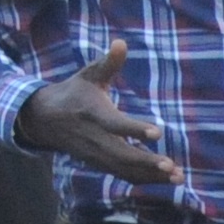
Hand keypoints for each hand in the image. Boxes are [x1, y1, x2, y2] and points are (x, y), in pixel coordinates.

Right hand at [17, 40, 177, 184]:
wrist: (45, 119)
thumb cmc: (74, 93)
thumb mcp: (89, 75)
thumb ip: (108, 63)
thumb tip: (121, 43)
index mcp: (94, 114)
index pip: (116, 124)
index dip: (135, 130)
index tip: (157, 133)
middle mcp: (96, 138)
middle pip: (122, 154)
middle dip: (147, 162)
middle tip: (171, 166)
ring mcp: (97, 154)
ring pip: (125, 169)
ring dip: (151, 176)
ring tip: (177, 178)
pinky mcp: (100, 164)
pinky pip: (123, 175)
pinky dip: (144, 180)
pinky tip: (166, 180)